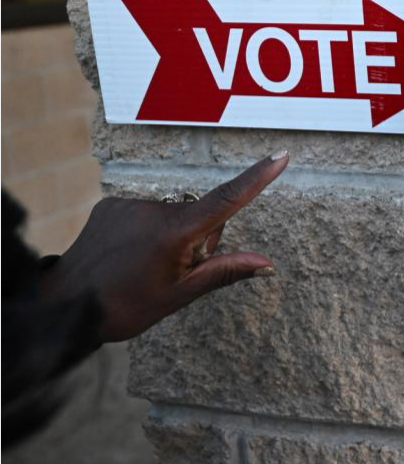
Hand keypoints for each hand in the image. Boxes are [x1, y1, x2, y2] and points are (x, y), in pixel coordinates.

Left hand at [41, 152, 289, 342]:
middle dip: (203, 237)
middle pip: (202, 215)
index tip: (280, 157)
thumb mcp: (180, 294)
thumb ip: (224, 272)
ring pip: (174, 215)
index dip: (256, 178)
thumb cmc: (124, 306)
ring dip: (175, 235)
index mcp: (174, 234)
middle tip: (178, 270)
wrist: (63, 305)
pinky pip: (148, 212)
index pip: (226, 201)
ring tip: (148, 265)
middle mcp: (153, 210)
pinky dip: (150, 230)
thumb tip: (267, 264)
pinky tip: (131, 254)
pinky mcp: (112, 204)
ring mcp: (130, 204)